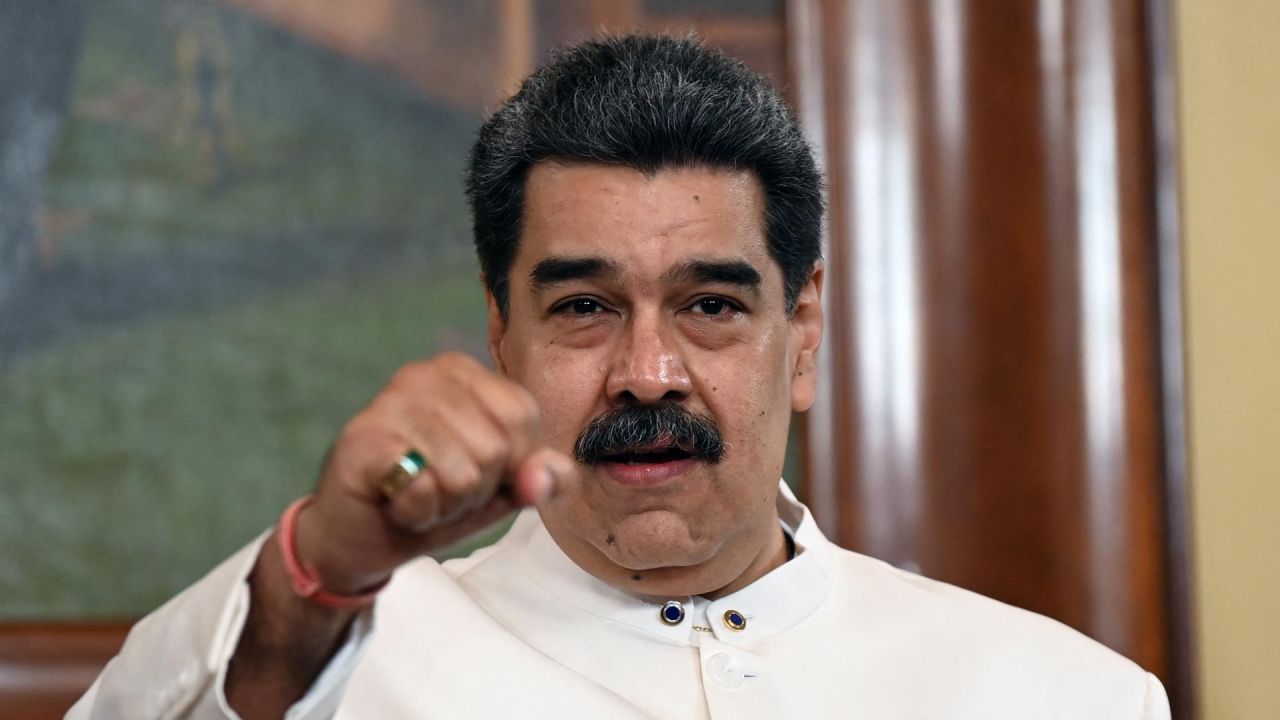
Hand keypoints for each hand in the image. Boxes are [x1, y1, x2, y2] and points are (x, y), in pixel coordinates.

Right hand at [292, 353, 577, 595]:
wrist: (359, 536)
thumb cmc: (433, 500)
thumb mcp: (501, 491)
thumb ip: (540, 478)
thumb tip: (546, 476)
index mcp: (464, 373)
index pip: (523, 417)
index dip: (509, 465)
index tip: (472, 472)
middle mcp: (425, 374)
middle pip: (495, 448)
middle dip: (475, 489)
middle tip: (438, 488)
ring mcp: (390, 402)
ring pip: (463, 473)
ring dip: (445, 505)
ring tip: (417, 494)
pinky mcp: (363, 439)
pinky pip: (424, 488)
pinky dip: (417, 512)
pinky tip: (395, 502)